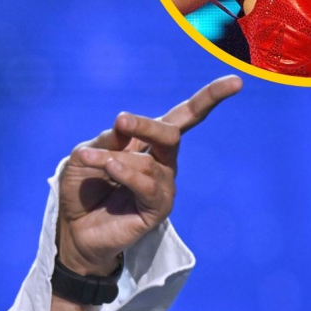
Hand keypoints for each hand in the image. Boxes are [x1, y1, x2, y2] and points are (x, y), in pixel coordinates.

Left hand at [56, 76, 242, 275]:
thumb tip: (124, 125)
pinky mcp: (158, 210)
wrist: (74, 228)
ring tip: (89, 160)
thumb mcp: (85, 154)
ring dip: (113, 157)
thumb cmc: (81, 188)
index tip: (236, 82)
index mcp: (150, 142)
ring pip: (148, 161)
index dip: (209, 98)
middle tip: (121, 119)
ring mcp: (163, 186)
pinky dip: (127, 173)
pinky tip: (110, 168)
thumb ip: (106, 139)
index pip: (184, 116)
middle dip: (146, 124)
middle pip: (170, 133)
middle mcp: (163, 162)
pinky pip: (149, 186)